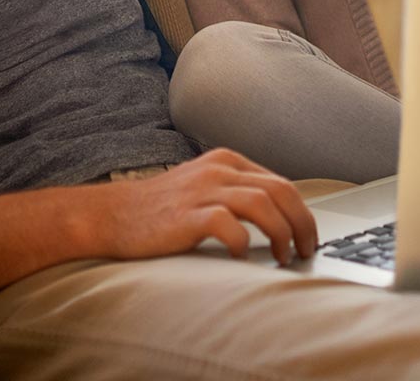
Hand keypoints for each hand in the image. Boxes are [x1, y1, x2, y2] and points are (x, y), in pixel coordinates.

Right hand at [99, 148, 317, 265]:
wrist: (111, 216)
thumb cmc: (159, 209)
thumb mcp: (202, 187)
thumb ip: (236, 193)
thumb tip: (279, 219)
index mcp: (227, 161)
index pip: (281, 183)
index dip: (302, 213)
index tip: (307, 237)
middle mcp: (219, 170)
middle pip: (281, 191)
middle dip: (302, 224)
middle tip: (306, 251)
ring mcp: (203, 190)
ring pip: (263, 204)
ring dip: (282, 234)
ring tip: (283, 257)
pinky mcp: (187, 215)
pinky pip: (229, 225)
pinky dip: (244, 244)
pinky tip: (244, 259)